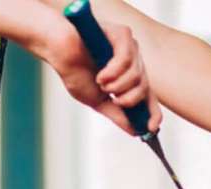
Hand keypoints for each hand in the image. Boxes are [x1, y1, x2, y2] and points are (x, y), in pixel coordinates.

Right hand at [41, 19, 161, 134]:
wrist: (57, 49)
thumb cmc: (75, 71)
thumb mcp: (98, 101)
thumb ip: (117, 115)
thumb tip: (135, 131)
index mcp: (128, 78)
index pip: (149, 97)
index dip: (153, 114)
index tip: (151, 129)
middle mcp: (133, 62)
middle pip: (145, 88)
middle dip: (129, 99)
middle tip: (114, 99)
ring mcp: (129, 47)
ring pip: (137, 75)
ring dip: (117, 85)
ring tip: (101, 81)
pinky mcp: (122, 34)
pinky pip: (127, 58)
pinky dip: (114, 70)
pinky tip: (101, 74)